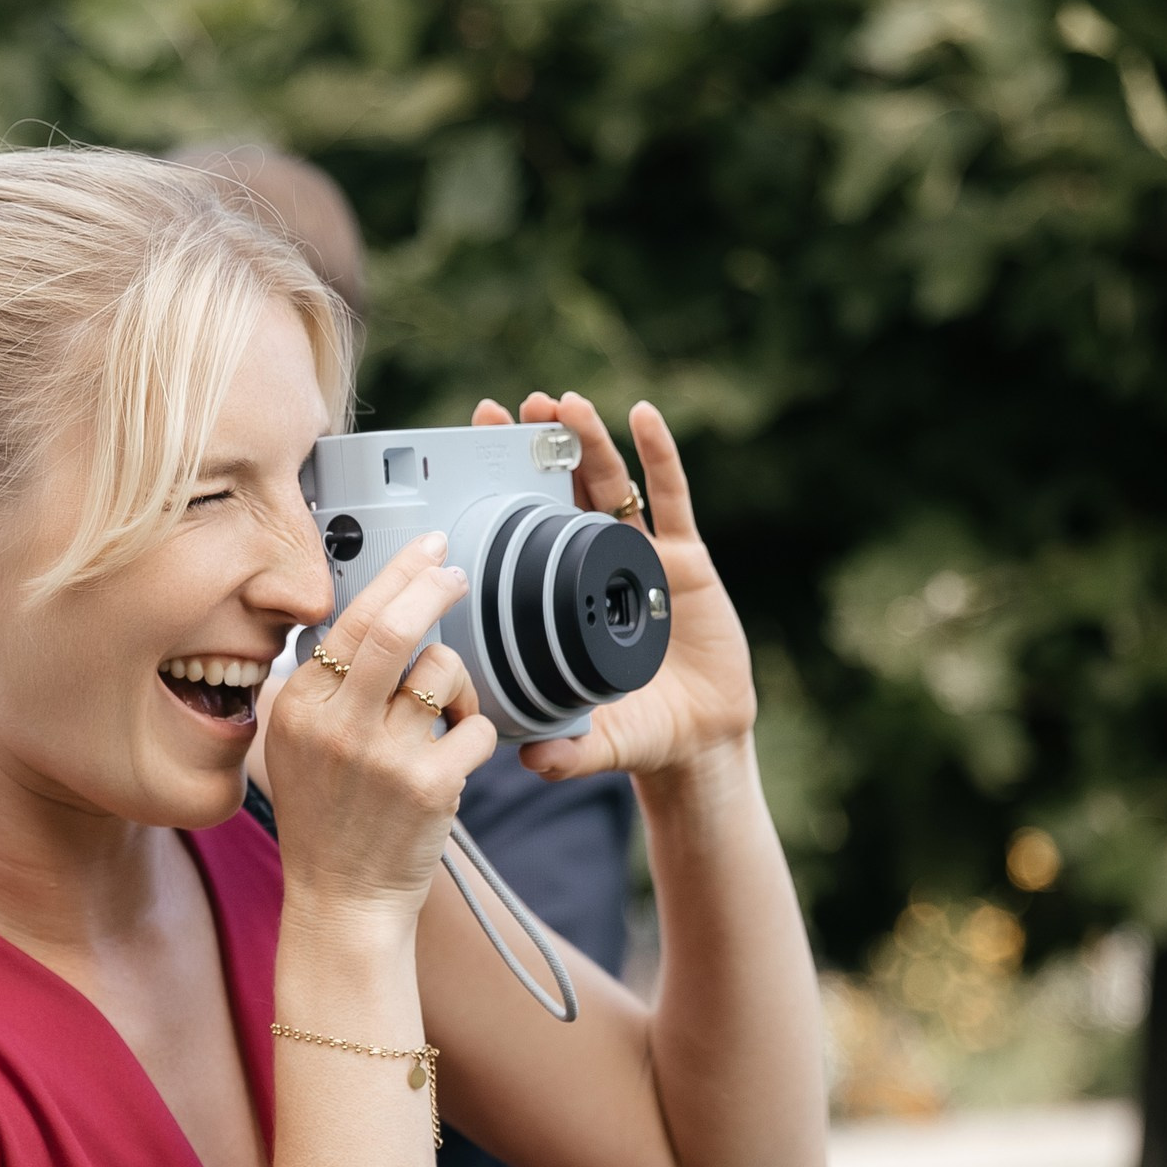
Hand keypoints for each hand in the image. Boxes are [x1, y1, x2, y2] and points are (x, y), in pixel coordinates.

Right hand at [260, 533, 498, 920]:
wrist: (342, 901)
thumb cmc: (327, 818)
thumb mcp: (299, 743)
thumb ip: (325, 685)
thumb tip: (373, 612)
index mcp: (300, 707)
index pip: (352, 619)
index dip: (398, 575)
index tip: (428, 551)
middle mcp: (338, 727)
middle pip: (395, 628)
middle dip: (435, 586)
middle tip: (457, 575)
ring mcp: (384, 757)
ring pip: (445, 672)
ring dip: (459, 684)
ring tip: (445, 715)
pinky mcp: (429, 786)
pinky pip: (475, 727)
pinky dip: (475, 732)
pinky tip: (455, 755)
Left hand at [470, 392, 755, 780]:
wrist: (698, 743)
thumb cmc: (635, 735)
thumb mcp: (594, 743)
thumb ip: (566, 751)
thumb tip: (529, 762)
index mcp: (562, 598)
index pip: (523, 533)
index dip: (499, 492)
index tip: (468, 452)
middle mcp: (596, 569)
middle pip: (562, 495)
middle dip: (538, 448)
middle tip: (510, 409)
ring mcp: (642, 560)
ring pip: (610, 486)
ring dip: (586, 441)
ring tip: (563, 403)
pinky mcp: (686, 561)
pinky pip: (672, 498)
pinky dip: (660, 454)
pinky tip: (643, 416)